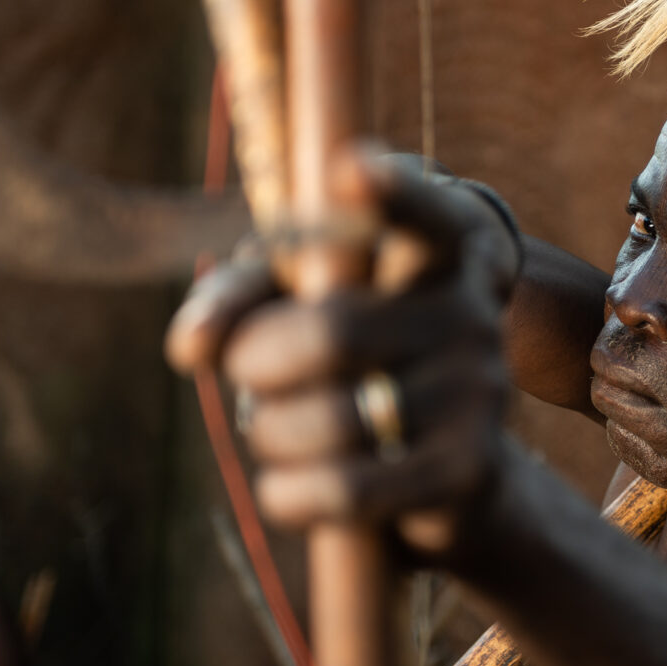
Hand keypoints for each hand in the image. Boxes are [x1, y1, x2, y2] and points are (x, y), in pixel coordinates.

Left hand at [166, 150, 516, 559]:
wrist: (451, 468)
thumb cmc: (358, 360)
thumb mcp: (300, 303)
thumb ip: (239, 299)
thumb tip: (188, 347)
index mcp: (442, 247)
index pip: (423, 209)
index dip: (391, 190)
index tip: (350, 171)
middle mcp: (471, 312)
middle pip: (330, 332)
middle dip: (257, 361)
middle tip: (247, 371)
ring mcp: (479, 391)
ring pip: (329, 418)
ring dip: (269, 433)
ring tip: (274, 431)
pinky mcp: (467, 468)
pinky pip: (345, 489)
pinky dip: (289, 494)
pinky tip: (283, 488)